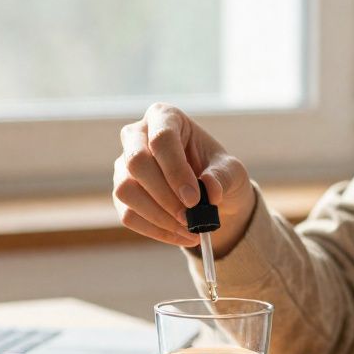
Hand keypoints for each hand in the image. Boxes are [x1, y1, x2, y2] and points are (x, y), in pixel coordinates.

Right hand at [113, 103, 255, 253]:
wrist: (209, 193)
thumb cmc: (217, 172)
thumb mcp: (231, 171)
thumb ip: (223, 177)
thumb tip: (211, 190)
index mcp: (164, 117)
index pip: (162, 139)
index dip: (175, 170)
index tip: (194, 198)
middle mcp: (137, 136)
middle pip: (136, 162)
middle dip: (164, 195)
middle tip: (190, 217)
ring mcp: (123, 165)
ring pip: (126, 190)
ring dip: (158, 216)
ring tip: (189, 228)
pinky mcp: (122, 193)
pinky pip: (128, 214)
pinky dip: (156, 230)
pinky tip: (181, 236)